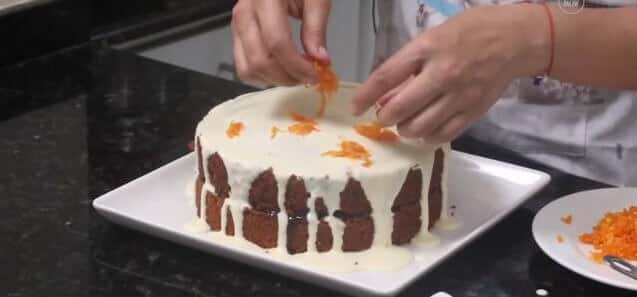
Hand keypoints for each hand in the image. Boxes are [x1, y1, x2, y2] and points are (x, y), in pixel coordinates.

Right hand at [231, 0, 330, 85]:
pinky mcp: (236, 34)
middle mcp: (245, 12)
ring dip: (274, 79)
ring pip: (248, 68)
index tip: (315, 75)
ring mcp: (237, 24)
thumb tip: (319, 59)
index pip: (277, 43)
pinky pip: (243, 66)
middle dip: (287, 77)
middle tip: (307, 77)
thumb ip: (316, 27)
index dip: (297, 66)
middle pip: (260, 60)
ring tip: (295, 74)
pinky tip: (280, 69)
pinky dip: (262, 75)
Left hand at [350, 4, 547, 143]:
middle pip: (400, 108)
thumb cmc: (470, 32)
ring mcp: (459, 96)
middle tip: (384, 116)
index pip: (386, 76)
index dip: (365, 96)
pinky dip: (428, 137)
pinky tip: (425, 130)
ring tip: (405, 122)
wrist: (515, 40)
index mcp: (428, 49)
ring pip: (419, 127)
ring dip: (404, 129)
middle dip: (384, 117)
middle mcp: (442, 74)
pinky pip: (443, 135)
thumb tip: (384, 95)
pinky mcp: (473, 112)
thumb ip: (409, 65)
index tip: (355, 109)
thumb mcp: (433, 38)